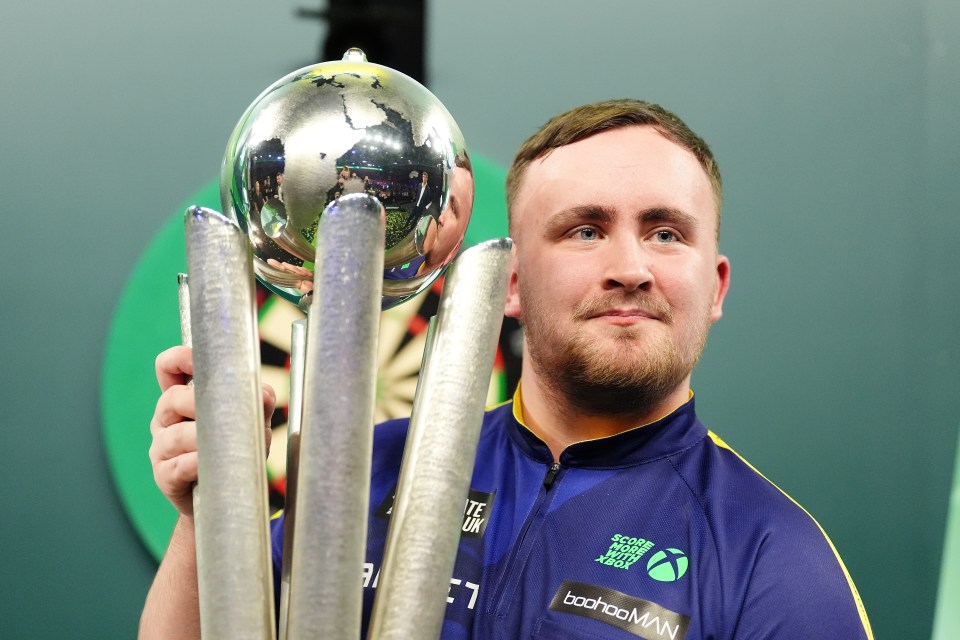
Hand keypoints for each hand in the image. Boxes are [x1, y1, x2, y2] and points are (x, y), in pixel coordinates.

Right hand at [149, 346, 275, 516]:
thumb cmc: (235, 451)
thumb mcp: (252, 422)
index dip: (178, 358)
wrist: (225, 497)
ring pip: (174, 435)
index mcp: (183, 399)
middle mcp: (166, 420)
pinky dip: (195, 463)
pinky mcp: (164, 476)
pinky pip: (176, 466)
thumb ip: (258, 401)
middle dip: (198, 402)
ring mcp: (161, 449)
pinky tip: (208, 464)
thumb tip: (264, 392)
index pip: (168, 368)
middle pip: (171, 398)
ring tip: (223, 443)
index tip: (197, 359)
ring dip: (201, 437)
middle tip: (224, 411)